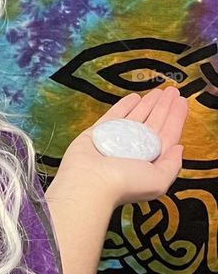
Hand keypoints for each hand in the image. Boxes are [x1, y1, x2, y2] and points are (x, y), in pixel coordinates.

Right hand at [52, 83, 187, 210]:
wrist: (90, 181)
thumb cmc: (125, 183)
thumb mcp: (159, 180)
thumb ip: (172, 164)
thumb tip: (180, 148)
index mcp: (152, 159)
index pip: (168, 134)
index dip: (176, 117)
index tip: (182, 101)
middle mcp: (137, 147)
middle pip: (155, 121)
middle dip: (164, 106)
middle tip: (171, 90)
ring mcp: (119, 138)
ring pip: (137, 116)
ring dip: (148, 103)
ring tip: (158, 91)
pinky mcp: (101, 131)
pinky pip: (115, 114)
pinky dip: (125, 105)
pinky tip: (134, 97)